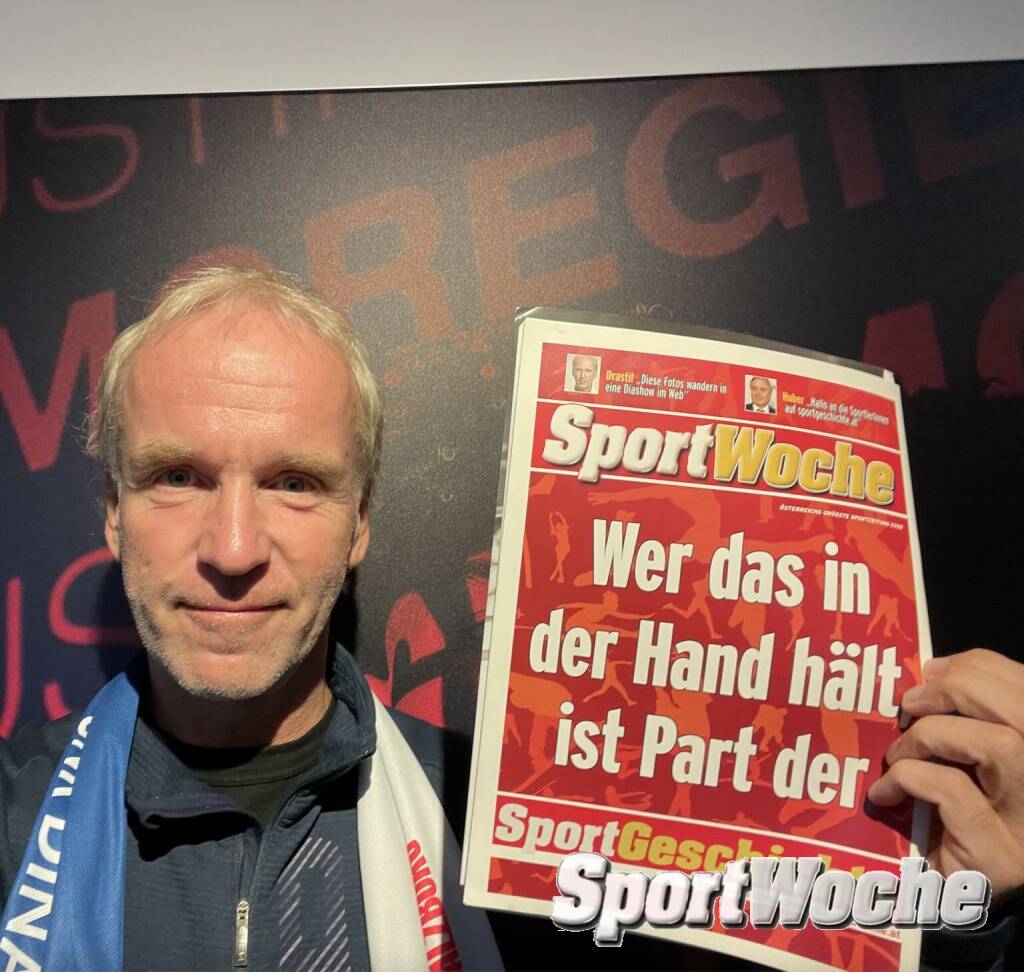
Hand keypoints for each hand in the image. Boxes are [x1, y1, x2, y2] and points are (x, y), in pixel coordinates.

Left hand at [867, 649, 1023, 899]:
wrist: (956, 899)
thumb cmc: (953, 815)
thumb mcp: (962, 757)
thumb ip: (964, 714)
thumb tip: (934, 670)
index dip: (981, 668)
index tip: (933, 671)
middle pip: (1023, 713)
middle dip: (961, 689)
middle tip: (911, 703)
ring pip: (1000, 747)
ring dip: (934, 735)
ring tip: (899, 751)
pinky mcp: (1002, 859)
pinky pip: (954, 793)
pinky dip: (909, 778)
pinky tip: (885, 792)